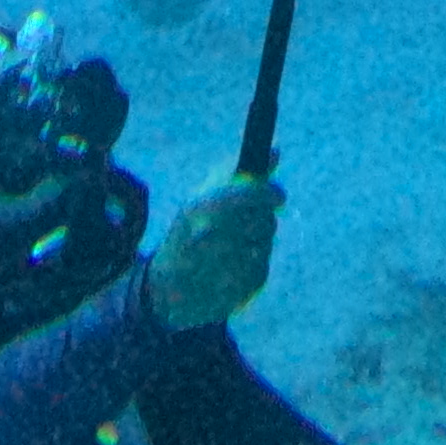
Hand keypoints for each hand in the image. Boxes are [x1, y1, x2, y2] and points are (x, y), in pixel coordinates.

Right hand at [146, 174, 279, 332]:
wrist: (166, 290)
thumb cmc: (189, 234)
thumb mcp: (202, 198)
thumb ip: (240, 175)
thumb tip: (276, 151)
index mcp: (199, 210)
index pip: (248, 196)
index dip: (268, 194)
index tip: (279, 196)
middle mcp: (208, 241)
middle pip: (262, 223)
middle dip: (264, 219)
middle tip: (254, 220)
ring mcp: (221, 269)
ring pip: (264, 246)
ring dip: (259, 242)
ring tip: (238, 244)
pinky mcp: (233, 293)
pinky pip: (261, 270)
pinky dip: (255, 264)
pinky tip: (236, 264)